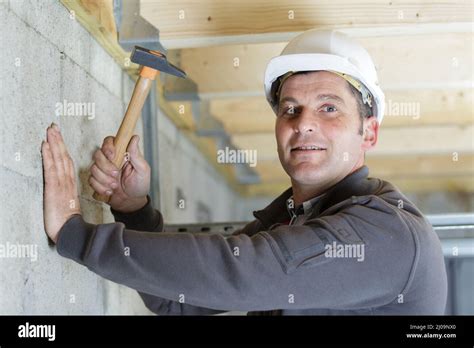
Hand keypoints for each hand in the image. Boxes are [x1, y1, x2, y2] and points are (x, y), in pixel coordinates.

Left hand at [42, 123, 80, 242]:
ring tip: (50, 130)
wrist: (70, 232)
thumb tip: (64, 191)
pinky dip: (48, 155)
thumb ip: (67, 196)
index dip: (63, 149)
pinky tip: (45, 145)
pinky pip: (51, 168)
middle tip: (54, 126)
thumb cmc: (68, 222)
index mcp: (71, 185)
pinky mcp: (54, 188)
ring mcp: (61, 183)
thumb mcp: (68, 206)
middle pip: (63, 157)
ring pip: (58, 159)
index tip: (58, 137)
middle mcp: (67, 181)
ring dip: (54, 143)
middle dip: (58, 140)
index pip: (67, 163)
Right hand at [89, 135, 149, 212]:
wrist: (132, 202)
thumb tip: (135, 138)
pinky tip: (110, 192)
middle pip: (98, 155)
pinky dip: (100, 188)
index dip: (107, 147)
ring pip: (93, 168)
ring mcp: (102, 170)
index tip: (112, 156)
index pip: (109, 141)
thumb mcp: (142, 170)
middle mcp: (110, 160)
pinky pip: (91, 181)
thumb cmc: (140, 184)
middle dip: (106, 167)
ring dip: (104, 179)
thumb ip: (136, 155)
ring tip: (115, 186)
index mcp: (122, 153)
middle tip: (116, 175)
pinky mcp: (97, 180)